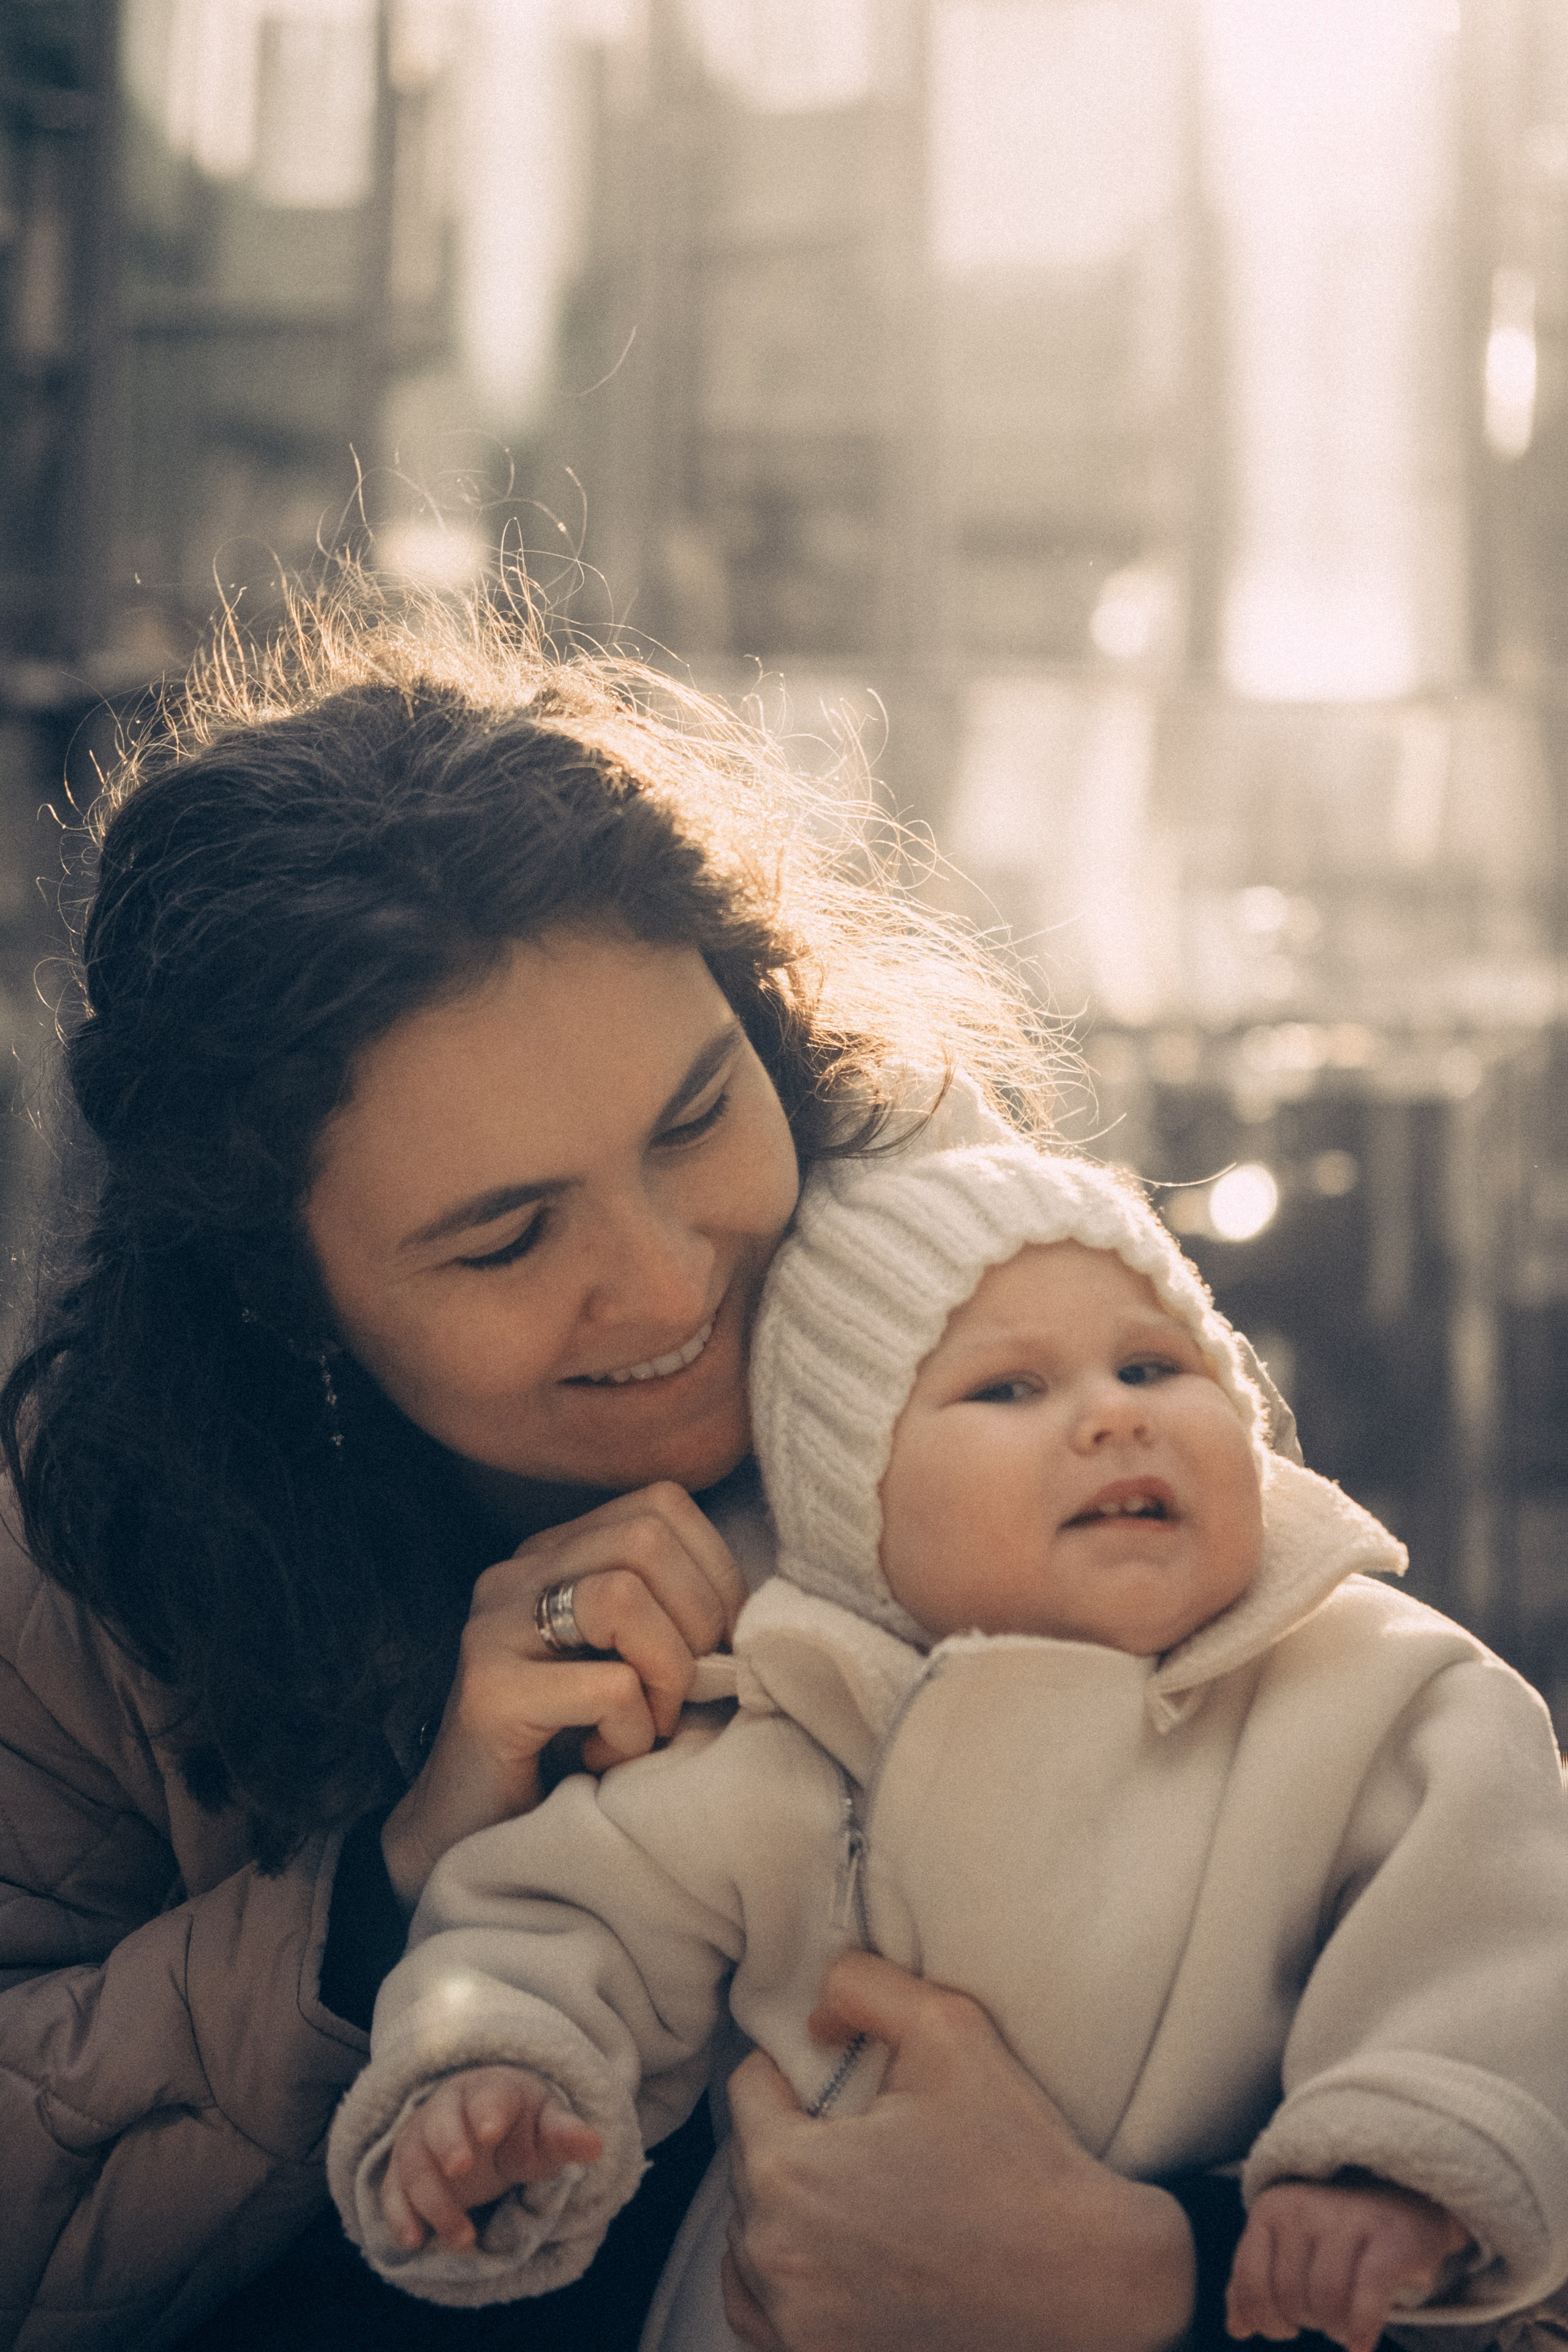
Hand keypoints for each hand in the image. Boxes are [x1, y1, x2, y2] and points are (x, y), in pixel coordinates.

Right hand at [381, 1483, 743, 1907]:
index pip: (661, 1505)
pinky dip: (631, 1730)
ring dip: (666, 1671)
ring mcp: (494, 1628)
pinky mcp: (488, 1693)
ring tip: (649, 1723)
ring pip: (622, 1595)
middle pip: (646, 1538)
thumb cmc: (571, 1750)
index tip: (717, 1646)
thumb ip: (674, 1618)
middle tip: (686, 1693)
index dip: (716, 1573)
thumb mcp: (632, 1665)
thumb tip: (756, 1618)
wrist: (472, 1838)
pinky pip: (606, 1685)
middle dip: (698, 1619)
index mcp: (555, 1554)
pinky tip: (603, 1757)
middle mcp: (516, 1573)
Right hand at [381, 2064, 603, 2252]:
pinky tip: (413, 2241)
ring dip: (433, 2200)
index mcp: (491, 2091)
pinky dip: (398, 2214)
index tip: (490, 2132)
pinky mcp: (403, 2169)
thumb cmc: (523, 2126)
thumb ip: (566, 2135)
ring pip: (414, 2162)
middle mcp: (448, 2108)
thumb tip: (595, 2145)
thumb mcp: (548, 2128)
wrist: (486, 2126)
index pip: (489, 2096)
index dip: (489, 2111)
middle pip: (439, 2121)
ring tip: (462, 2238)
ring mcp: (420, 2137)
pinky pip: (392, 2189)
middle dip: (448, 2143)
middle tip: (461, 2170)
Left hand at [720, 1951, 1195, 2351]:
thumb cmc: (1021, 2162)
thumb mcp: (949, 2029)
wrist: (1089, 2289)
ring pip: (751, 2241)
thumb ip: (862, 1985)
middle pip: (749, 2167)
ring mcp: (792, 2329)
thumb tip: (816, 2014)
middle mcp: (773, 2261)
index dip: (800, 2075)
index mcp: (786, 2174)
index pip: (748, 2091)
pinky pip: (765, 2312)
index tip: (853, 2089)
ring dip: (788, 2216)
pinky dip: (794, 2282)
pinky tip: (852, 2261)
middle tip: (874, 2145)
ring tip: (865, 2202)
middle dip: (800, 2144)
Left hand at [1227, 2179, 1471, 2351]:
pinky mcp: (1390, 2239)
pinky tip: (1361, 2345)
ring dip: (1335, 2327)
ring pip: (1327, 2301)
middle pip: (1291, 2297)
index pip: (1251, 2281)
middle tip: (1323, 2316)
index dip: (1264, 2318)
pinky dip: (1362, 2330)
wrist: (1404, 2205)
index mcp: (1271, 2208)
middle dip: (1306, 2321)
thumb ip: (1256, 2282)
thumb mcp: (1288, 2248)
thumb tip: (1236, 2327)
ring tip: (1344, 2323)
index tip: (1284, 2327)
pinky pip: (1367, 2298)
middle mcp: (1304, 2206)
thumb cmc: (1337, 2237)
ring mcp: (1348, 2218)